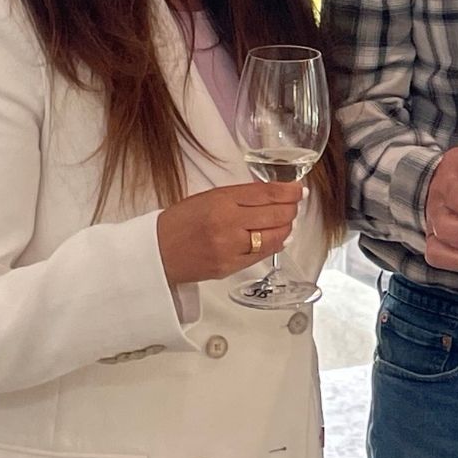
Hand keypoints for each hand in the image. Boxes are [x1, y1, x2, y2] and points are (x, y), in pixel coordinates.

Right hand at [156, 181, 303, 285]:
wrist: (157, 252)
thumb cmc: (181, 222)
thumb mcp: (208, 198)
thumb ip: (240, 196)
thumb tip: (274, 194)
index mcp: (221, 201)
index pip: (266, 194)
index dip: (289, 191)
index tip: (299, 190)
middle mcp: (228, 224)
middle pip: (276, 215)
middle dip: (291, 208)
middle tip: (295, 204)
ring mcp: (231, 248)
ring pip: (274, 236)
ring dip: (287, 227)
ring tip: (287, 220)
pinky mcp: (231, 267)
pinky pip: (263, 254)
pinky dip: (275, 244)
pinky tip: (279, 237)